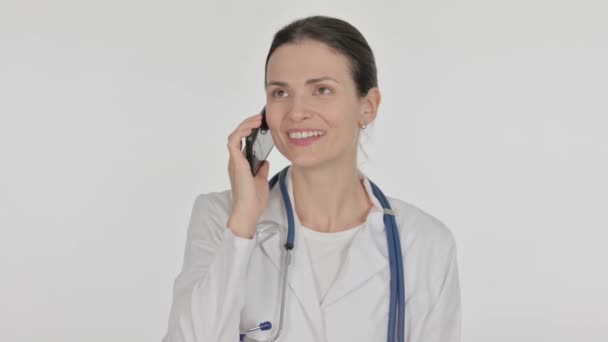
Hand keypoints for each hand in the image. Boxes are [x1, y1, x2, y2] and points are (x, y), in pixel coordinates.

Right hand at [226, 113, 270, 238]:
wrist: (248, 212)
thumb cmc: (253, 200)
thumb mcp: (261, 180)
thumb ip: (262, 169)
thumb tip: (265, 161)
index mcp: (241, 165)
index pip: (242, 142)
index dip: (249, 131)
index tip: (261, 124)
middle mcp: (235, 161)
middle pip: (238, 136)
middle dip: (248, 125)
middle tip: (260, 118)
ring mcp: (234, 162)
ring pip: (234, 136)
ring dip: (245, 126)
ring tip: (256, 120)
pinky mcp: (236, 163)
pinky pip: (234, 143)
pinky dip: (241, 133)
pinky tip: (250, 129)